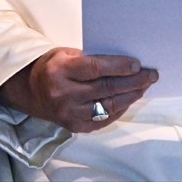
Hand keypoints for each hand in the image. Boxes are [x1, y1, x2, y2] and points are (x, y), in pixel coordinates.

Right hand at [0, 47, 157, 132]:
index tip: (138, 64)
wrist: (30, 92)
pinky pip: (104, 119)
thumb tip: (123, 61)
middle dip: (133, 82)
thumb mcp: (65, 54)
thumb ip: (90, 58)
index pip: (96, 69)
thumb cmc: (52, 67)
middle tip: (151, 75)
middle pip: (106, 88)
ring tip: (144, 86)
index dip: (119, 67)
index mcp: (60, 72)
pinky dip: (119, 109)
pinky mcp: (75, 127)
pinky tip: (130, 99)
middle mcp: (63, 95)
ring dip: (130, 96)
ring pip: (108, 106)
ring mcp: (69, 114)